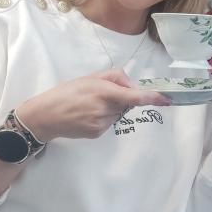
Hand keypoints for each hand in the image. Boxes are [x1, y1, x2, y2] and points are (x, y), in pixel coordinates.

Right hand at [15, 69, 170, 141]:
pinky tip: (88, 114)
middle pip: (127, 103)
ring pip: (119, 113)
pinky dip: (104, 117)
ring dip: (112, 108)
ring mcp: (101, 124)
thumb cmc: (66, 92)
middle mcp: (104, 110)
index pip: (133, 97)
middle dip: (122, 97)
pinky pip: (110, 122)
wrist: (45, 116)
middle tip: (100, 93)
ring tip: (90, 104)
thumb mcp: (89, 77)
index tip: (166, 99)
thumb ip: (114, 77)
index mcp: (102, 92)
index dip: (151, 98)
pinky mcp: (97, 133)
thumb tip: (133, 86)